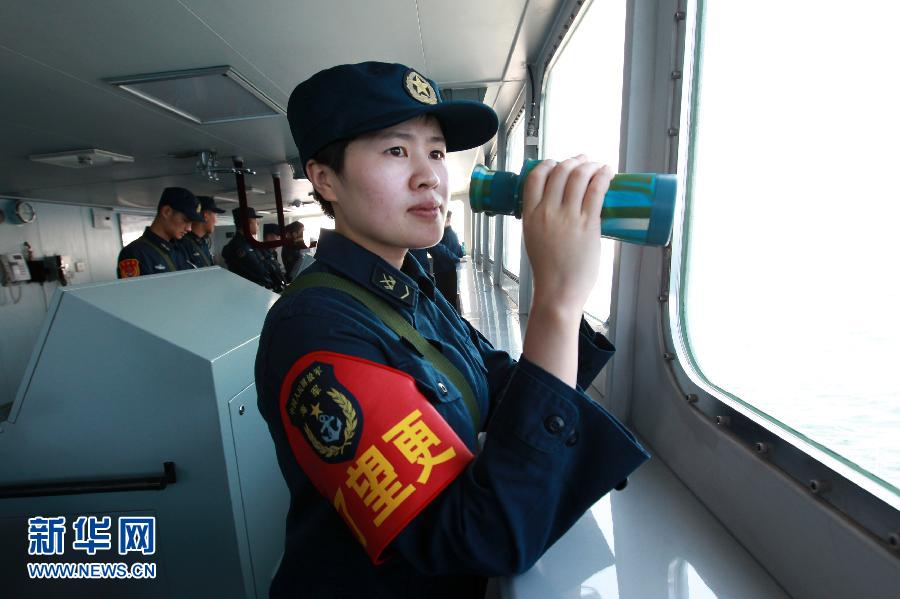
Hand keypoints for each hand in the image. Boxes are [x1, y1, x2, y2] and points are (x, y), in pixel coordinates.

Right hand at [521, 155, 612, 314]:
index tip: (557, 163)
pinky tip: (608, 172)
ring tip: (597, 165)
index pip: (535, 178)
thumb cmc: (549, 272)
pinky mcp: (588, 224)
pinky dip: (603, 176)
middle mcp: (546, 212)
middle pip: (559, 172)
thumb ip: (542, 222)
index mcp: (529, 216)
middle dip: (573, 161)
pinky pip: (596, 190)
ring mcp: (568, 217)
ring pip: (579, 176)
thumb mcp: (534, 240)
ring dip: (589, 165)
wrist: (558, 292)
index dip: (548, 164)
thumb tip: (562, 210)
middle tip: (583, 161)